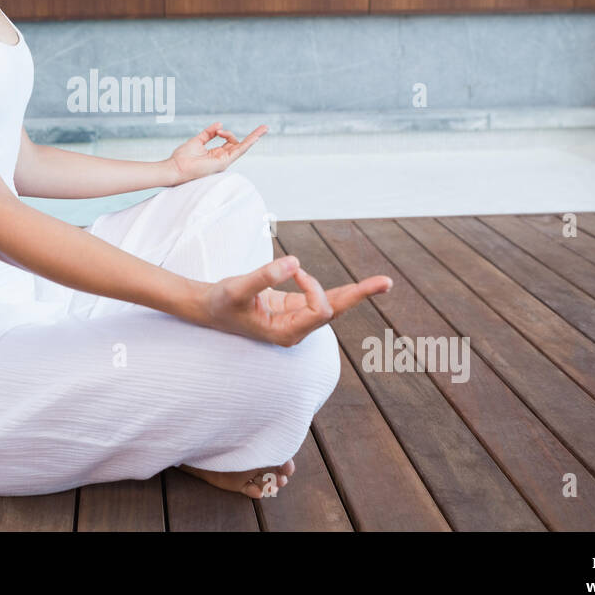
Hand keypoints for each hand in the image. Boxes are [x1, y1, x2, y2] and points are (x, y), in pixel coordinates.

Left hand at [168, 121, 267, 182]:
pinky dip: (249, 143)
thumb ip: (209, 133)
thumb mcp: (197, 141)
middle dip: (253, 136)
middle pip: (239, 145)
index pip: (229, 143)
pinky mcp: (223, 162)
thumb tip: (219, 124)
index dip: (228, 133)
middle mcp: (221, 159)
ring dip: (253, 136)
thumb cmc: (182, 158)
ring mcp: (224, 161)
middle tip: (265, 127)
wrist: (175, 168)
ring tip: (264, 128)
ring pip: (243, 147)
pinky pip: (239, 151)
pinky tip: (257, 136)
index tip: (219, 129)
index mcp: (215, 154)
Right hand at [199, 255, 392, 345]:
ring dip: (354, 292)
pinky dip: (337, 289)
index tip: (294, 269)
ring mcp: (296, 319)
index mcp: (286, 332)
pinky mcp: (292, 308)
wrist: (207, 309)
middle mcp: (295, 329)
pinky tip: (361, 288)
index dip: (313, 286)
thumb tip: (293, 262)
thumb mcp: (238, 288)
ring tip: (382, 283)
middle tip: (387, 283)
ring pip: (332, 304)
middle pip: (335, 311)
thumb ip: (264, 276)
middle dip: (359, 295)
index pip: (320, 310)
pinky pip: (321, 298)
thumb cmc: (220, 302)